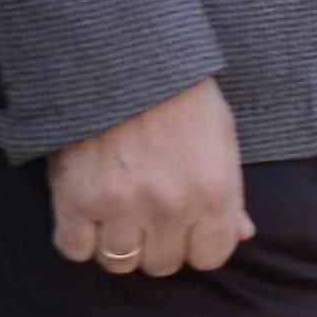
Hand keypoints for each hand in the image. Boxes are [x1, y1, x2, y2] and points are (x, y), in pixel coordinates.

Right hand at [50, 78, 251, 277]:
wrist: (120, 53)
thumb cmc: (177, 90)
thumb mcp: (220, 134)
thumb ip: (232, 192)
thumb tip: (242, 234)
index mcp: (213, 192)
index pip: (210, 257)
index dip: (196, 242)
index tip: (185, 224)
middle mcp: (170, 207)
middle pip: (163, 264)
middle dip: (157, 242)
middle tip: (147, 211)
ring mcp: (121, 206)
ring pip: (119, 262)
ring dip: (118, 242)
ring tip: (116, 210)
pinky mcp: (76, 199)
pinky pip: (75, 249)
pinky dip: (78, 235)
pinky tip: (86, 210)